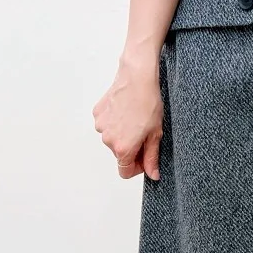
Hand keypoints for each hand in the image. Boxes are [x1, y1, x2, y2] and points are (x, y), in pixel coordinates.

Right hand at [92, 53, 162, 180]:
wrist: (137, 77)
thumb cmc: (148, 103)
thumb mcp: (155, 134)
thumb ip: (152, 157)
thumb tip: (153, 174)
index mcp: (123, 148)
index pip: (125, 172)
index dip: (137, 168)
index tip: (145, 158)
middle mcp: (108, 140)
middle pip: (120, 154)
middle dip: (132, 149)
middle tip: (145, 133)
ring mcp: (101, 126)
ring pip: (113, 139)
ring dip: (123, 135)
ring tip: (135, 120)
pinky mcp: (97, 113)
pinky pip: (107, 125)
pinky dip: (115, 123)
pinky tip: (126, 111)